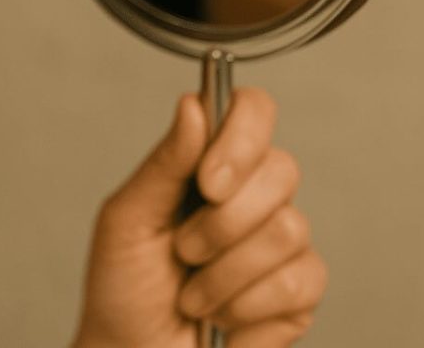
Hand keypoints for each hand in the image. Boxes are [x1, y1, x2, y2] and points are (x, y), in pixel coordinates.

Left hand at [74, 88, 326, 347]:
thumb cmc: (123, 288)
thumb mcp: (127, 219)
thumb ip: (164, 163)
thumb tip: (192, 106)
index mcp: (208, 165)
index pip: (253, 111)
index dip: (242, 137)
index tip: (207, 181)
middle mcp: (252, 195)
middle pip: (281, 170)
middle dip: (221, 222)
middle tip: (183, 251)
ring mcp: (282, 243)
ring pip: (289, 229)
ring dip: (224, 273)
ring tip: (192, 293)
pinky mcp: (300, 292)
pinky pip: (298, 281)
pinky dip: (245, 305)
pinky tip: (222, 316)